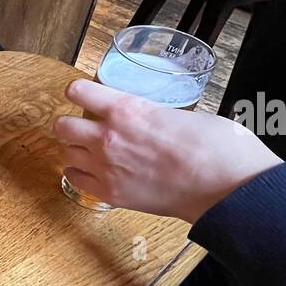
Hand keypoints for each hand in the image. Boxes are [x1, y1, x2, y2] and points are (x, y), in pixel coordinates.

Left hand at [55, 78, 281, 223]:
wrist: (224, 187)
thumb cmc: (214, 146)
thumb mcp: (181, 114)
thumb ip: (153, 114)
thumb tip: (152, 118)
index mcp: (127, 109)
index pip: (78, 92)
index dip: (78, 92)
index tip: (81, 94)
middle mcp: (108, 137)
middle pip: (62, 126)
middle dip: (71, 124)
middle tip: (83, 126)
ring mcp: (106, 168)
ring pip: (66, 153)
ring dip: (75, 149)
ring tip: (89, 151)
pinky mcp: (111, 194)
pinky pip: (75, 180)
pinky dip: (80, 174)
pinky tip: (91, 172)